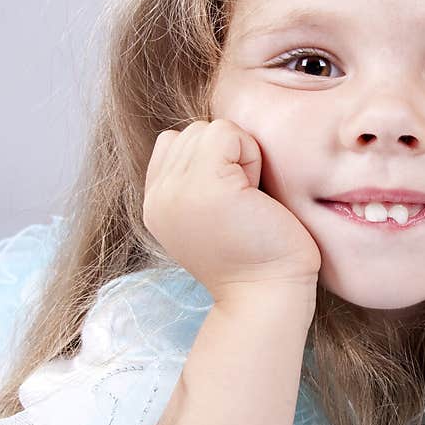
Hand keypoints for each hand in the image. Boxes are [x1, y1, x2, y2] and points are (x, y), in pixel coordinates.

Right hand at [142, 118, 321, 304]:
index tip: (230, 203)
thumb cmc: (259, 256)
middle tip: (243, 204)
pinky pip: (227, 133)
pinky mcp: (205, 186)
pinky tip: (255, 195)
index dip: (212, 161)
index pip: (173, 143)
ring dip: (240, 156)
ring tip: (247, 200)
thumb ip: (195, 180)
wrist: (268, 295)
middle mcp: (158, 198)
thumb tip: (213, 139)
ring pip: (208, 129)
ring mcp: (177, 191)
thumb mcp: (211, 214)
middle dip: (226, 157)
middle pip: (192, 132)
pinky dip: (250, 156)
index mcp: (156, 205)